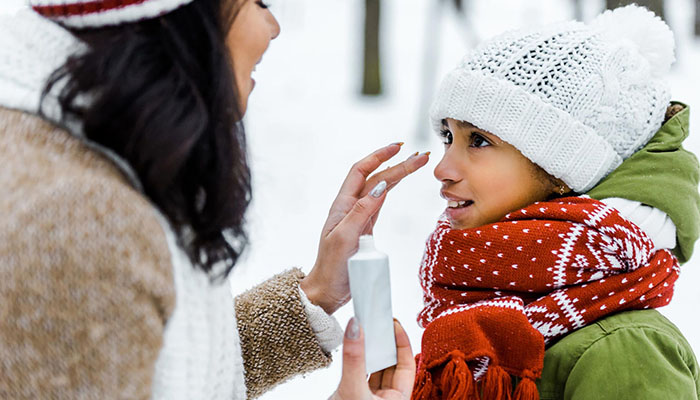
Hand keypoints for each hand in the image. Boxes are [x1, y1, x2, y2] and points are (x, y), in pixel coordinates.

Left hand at [300, 143, 428, 313]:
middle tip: (422, 156)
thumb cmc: (332, 267)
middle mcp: (350, 207)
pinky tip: (397, 182)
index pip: (361, 171)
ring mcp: (359, 217)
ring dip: (397, 174)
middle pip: (376, 178)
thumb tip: (380, 186)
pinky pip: (380, 203)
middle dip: (398, 164)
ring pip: (380, 188)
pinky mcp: (365, 228)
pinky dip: (391, 190)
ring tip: (416, 163)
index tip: (399, 148)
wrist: (327, 290)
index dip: (379, 156)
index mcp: (343, 205)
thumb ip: (362, 212)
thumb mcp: (345, 238)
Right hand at [330, 318, 415, 399]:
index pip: (407, 365)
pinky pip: (361, 372)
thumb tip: (355, 327)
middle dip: (385, 343)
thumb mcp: (353, 390)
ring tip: (365, 330)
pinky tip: (353, 347)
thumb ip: (354, 360)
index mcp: (397, 399)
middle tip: (378, 322)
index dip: (402, 343)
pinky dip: (358, 359)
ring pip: (375, 367)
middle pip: (391, 363)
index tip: (393, 323)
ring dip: (370, 350)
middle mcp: (386, 398)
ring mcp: (370, 397)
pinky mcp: (354, 396)